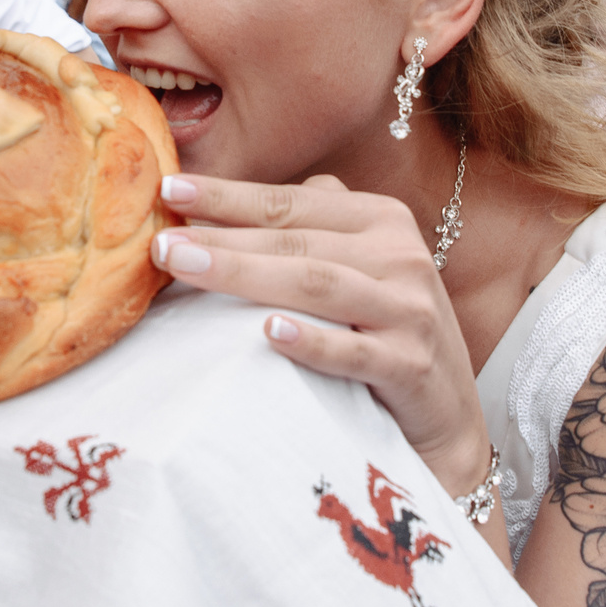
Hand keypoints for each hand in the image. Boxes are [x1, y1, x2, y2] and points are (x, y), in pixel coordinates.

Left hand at [147, 173, 497, 507]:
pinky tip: (269, 334)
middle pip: (296, 240)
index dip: (229, 194)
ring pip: (318, 284)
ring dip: (246, 274)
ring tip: (187, 268)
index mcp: (382, 220)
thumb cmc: (385, 335)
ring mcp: (410, 309)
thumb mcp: (360, 269)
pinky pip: (355, 351)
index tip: (169, 186)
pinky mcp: (412, 364)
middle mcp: (401, 254)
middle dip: (223, 236)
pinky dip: (313, 341)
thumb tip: (234, 198)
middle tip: (160, 241)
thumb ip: (314, 227)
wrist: (445, 420)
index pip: (290, 202)